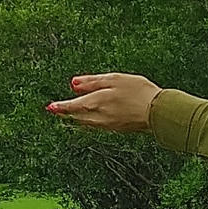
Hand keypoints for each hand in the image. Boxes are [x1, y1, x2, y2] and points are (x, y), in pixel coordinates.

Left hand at [46, 73, 162, 132]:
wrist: (158, 112)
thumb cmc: (138, 92)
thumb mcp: (114, 79)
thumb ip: (92, 82)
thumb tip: (74, 83)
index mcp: (96, 103)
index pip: (72, 106)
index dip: (60, 106)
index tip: (49, 107)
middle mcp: (98, 117)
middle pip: (76, 116)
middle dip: (66, 113)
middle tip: (57, 110)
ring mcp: (107, 125)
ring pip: (86, 122)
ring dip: (77, 118)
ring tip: (71, 114)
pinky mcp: (117, 129)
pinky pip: (96, 125)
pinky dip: (89, 121)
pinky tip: (91, 118)